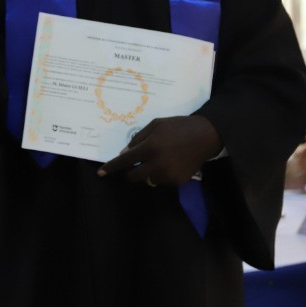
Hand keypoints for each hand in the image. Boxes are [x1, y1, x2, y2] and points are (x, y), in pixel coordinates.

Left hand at [97, 115, 221, 186]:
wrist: (205, 136)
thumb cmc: (178, 126)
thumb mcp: (156, 125)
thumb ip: (138, 139)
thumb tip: (125, 154)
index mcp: (150, 147)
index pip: (125, 161)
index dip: (111, 167)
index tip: (100, 173)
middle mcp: (157, 163)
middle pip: (133, 176)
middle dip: (131, 171)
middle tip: (136, 163)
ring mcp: (168, 174)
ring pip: (148, 180)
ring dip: (147, 172)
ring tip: (159, 159)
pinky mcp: (177, 181)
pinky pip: (162, 181)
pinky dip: (161, 174)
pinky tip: (170, 163)